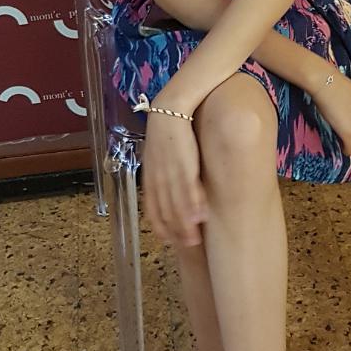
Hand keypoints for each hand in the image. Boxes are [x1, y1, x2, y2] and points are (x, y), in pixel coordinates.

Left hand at [140, 111, 208, 245]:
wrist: (173, 105)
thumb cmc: (169, 128)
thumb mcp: (161, 152)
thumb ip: (165, 171)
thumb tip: (172, 187)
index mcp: (150, 174)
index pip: (153, 207)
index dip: (160, 226)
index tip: (170, 240)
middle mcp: (157, 175)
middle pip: (165, 210)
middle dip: (176, 230)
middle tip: (188, 245)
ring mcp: (169, 170)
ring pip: (177, 203)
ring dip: (186, 224)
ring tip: (195, 239)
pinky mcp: (183, 161)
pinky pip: (188, 188)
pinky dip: (194, 204)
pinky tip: (201, 216)